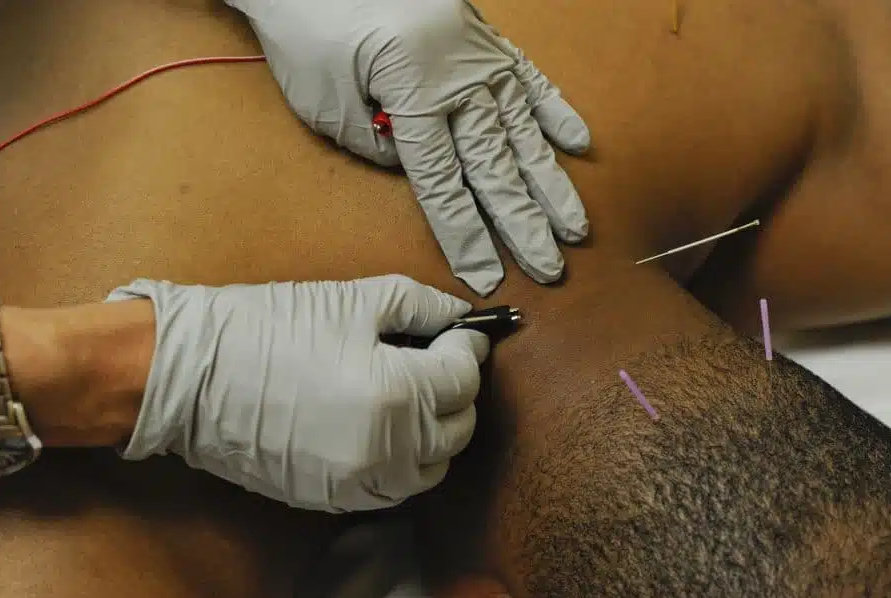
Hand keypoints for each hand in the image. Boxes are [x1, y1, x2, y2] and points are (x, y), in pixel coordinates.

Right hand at [106, 276, 489, 512]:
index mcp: (397, 395)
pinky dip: (403, 460)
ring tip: (411, 394)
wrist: (188, 376)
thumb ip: (422, 306)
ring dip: (434, 430)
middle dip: (456, 389)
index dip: (467, 348)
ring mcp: (360, 484)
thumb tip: (460, 316)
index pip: (464, 378)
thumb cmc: (267, 329)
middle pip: (458, 426)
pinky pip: (394, 487)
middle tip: (435, 358)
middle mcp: (388, 451)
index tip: (461, 332)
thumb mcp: (353, 300)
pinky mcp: (334, 500)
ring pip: (432, 465)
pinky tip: (382, 427)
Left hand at [227, 0, 590, 295]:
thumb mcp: (324, 104)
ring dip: (551, 184)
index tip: (487, 274)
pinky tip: (579, 145)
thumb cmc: (312, 31)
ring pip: (523, 131)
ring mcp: (478, 55)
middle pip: (495, 167)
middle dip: (523, 225)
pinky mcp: (485, 37)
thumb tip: (427, 175)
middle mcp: (457, 77)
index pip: (445, 184)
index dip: (467, 235)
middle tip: (549, 268)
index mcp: (414, 94)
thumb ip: (377, 149)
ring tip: (575, 226)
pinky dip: (556, 112)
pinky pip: (531, 78)